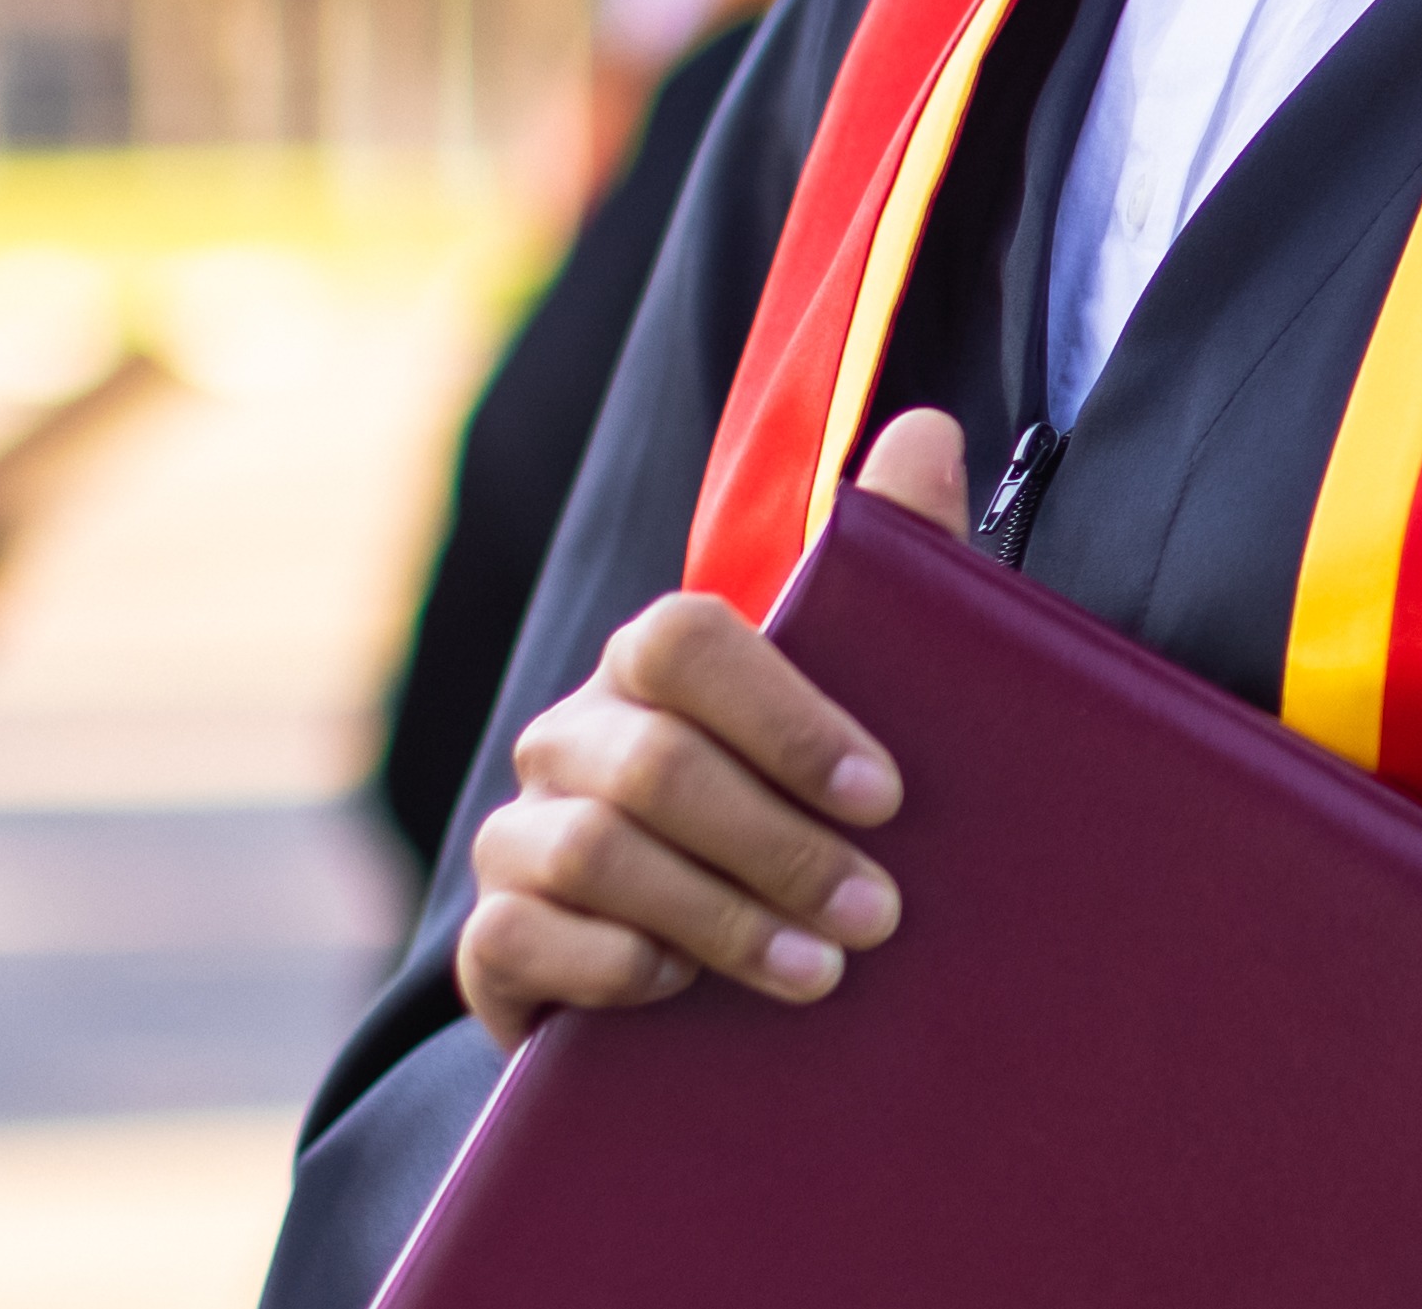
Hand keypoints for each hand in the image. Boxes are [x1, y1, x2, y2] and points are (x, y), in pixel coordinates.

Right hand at [458, 406, 958, 1041]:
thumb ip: (898, 564)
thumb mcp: (865, 699)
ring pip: (592, 853)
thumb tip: (927, 432)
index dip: (786, 718)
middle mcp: (571, 737)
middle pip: (653, 765)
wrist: (718, 977)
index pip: (682, 641)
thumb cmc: (802, 813)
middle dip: (779, 846)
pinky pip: (521, 940)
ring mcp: (519, 837)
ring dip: (719, 918)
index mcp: (652, 667)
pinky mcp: (494, 943)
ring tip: (820, 973)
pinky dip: (613, 967)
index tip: (886, 796)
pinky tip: (685, 990)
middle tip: (877, 915)